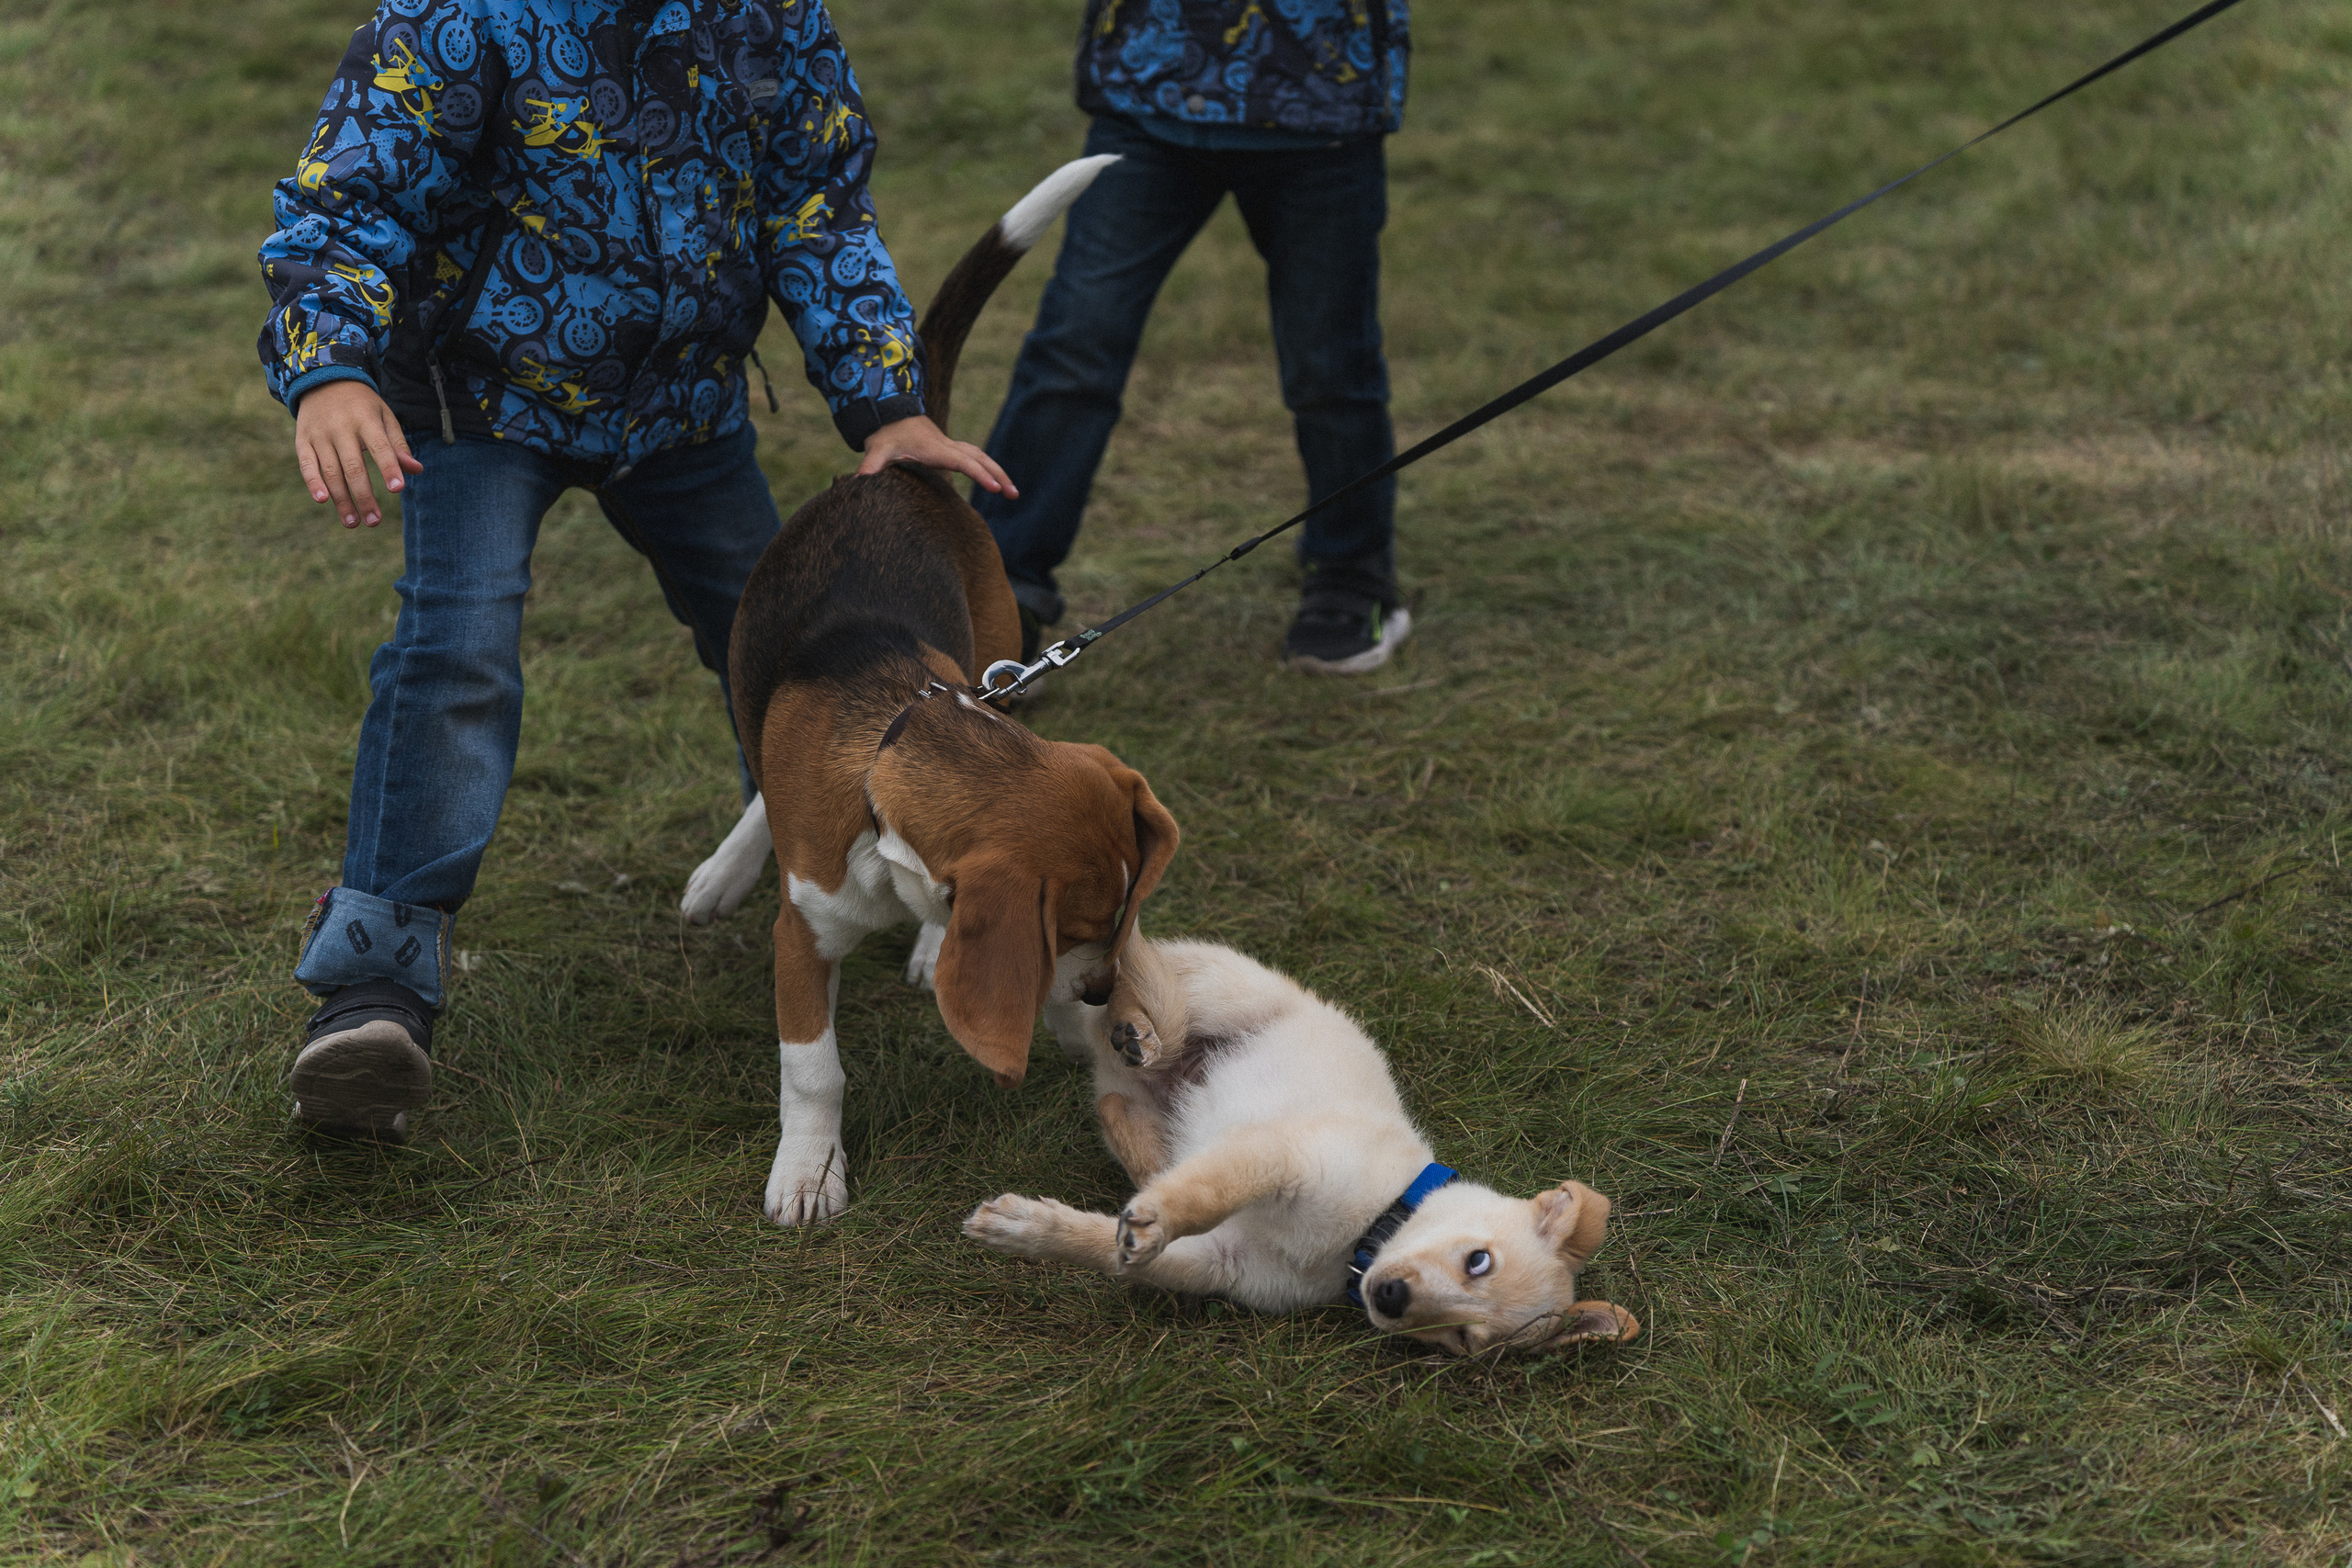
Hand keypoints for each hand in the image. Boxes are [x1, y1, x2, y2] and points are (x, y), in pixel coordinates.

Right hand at [294, 379, 423, 527]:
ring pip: (330, 471)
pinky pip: (306, 464)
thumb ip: (397, 445)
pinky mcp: (302, 440)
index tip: (397, 489)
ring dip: (342, 499)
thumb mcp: (384, 417)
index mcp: (366, 420)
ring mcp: (319, 434)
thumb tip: (416, 470)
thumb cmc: (362, 406)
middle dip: (364, 496)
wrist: (324, 381)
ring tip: (354, 523)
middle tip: (374, 521)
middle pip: (354, 466)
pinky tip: (323, 501)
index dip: (389, 467)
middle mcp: (341, 427)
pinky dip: (313, 482)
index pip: (380, 447)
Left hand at [856, 413, 1017, 497]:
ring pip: (982, 457)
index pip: (962, 462)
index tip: (995, 487)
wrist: (889, 414)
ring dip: (998, 472)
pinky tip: (997, 481)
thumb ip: (870, 465)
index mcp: (934, 449)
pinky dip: (989, 468)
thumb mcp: (876, 449)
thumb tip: (859, 481)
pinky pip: (976, 458)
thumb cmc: (885, 435)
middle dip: (999, 475)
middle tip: (1014, 495)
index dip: (979, 474)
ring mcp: (951, 446)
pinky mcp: (951, 449)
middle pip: (980, 459)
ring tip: (1013, 493)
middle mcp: (947, 446)